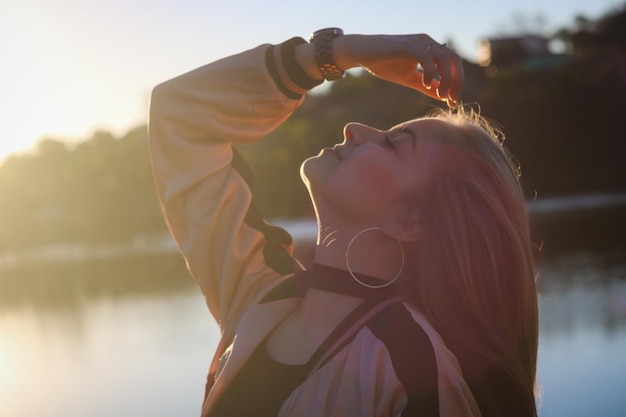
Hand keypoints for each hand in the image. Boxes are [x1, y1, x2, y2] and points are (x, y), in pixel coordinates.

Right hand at [334, 34, 463, 106]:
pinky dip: (431, 72)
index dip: (457, 83)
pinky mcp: (409, 45)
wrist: (363, 52)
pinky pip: (426, 57)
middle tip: (452, 101)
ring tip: (440, 95)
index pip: (453, 64)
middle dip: (456, 82)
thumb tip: (444, 97)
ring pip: (444, 59)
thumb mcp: (410, 78)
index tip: (452, 102)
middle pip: (454, 60)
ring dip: (446, 79)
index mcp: (430, 49)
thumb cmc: (384, 63)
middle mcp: (428, 43)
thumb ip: (427, 86)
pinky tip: (427, 84)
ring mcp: (419, 42)